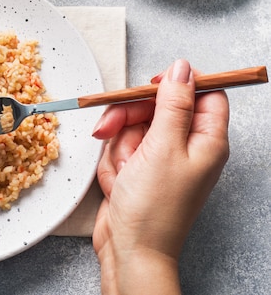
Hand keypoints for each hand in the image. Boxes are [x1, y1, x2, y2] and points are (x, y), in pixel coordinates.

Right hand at [91, 59, 228, 294]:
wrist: (128, 249)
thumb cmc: (153, 207)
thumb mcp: (163, 147)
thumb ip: (172, 103)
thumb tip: (182, 67)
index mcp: (207, 140)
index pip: (203, 93)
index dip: (178, 84)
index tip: (151, 86)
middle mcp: (186, 146)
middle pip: (157, 106)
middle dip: (129, 118)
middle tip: (110, 129)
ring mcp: (159, 157)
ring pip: (132, 126)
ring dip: (119, 146)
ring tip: (122, 172)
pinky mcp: (138, 168)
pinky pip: (120, 147)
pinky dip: (113, 163)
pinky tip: (118, 184)